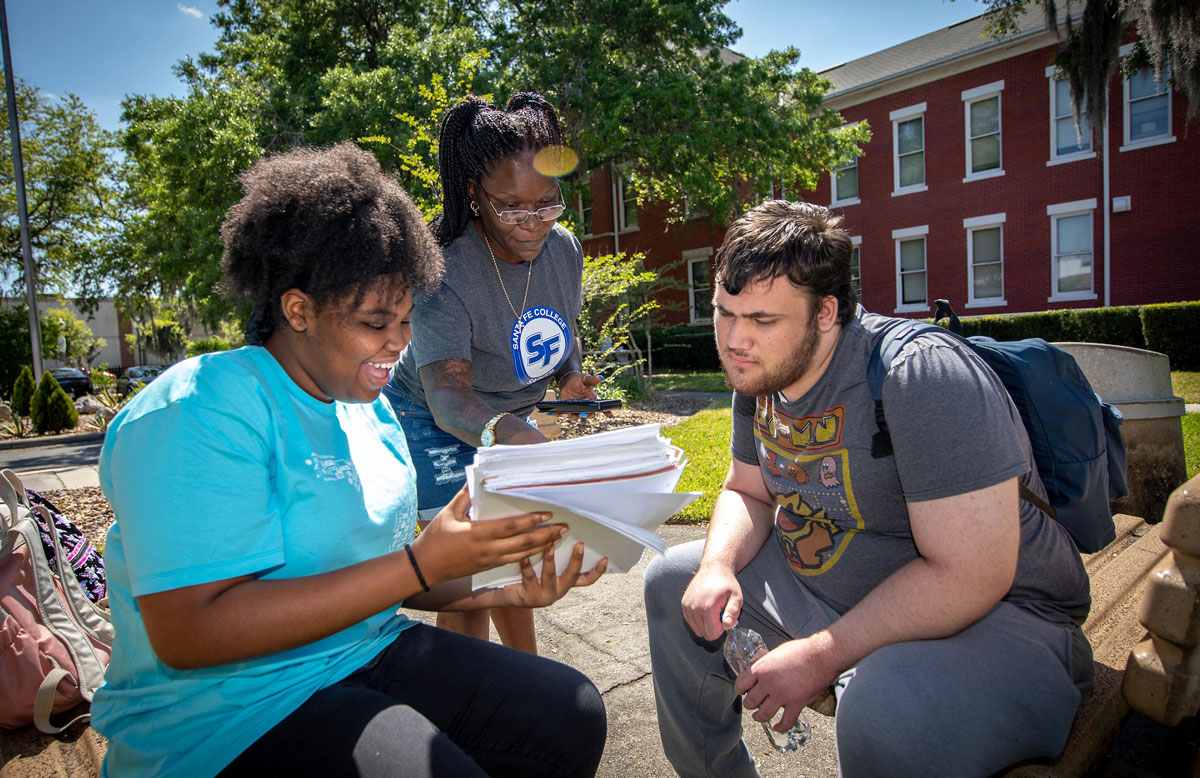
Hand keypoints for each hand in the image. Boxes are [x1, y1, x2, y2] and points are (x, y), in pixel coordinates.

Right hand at [412, 486, 567, 584]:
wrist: (425, 568)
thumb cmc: (435, 538)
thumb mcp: (448, 512)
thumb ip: (464, 496)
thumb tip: (476, 477)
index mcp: (479, 534)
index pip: (511, 526)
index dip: (531, 520)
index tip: (548, 514)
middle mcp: (489, 549)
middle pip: (524, 543)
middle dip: (546, 535)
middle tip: (564, 528)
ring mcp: (490, 561)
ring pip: (523, 555)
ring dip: (543, 546)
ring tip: (558, 538)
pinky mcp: (490, 567)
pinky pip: (515, 562)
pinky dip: (531, 556)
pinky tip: (541, 550)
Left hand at [500, 541, 607, 607]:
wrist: (506, 596)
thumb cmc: (527, 577)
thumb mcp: (545, 569)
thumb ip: (556, 557)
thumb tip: (563, 530)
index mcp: (564, 584)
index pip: (586, 580)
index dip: (597, 571)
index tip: (605, 558)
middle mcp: (558, 591)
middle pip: (572, 575)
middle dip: (576, 560)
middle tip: (580, 545)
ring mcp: (544, 596)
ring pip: (549, 575)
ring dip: (550, 559)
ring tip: (550, 545)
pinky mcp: (529, 598)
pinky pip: (529, 577)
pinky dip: (527, 565)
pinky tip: (525, 555)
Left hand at [555, 371, 610, 417]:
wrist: (567, 379)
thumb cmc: (579, 379)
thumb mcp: (585, 378)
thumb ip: (592, 379)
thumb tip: (601, 377)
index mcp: (592, 399)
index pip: (600, 406)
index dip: (606, 412)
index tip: (610, 415)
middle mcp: (585, 406)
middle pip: (589, 415)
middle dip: (587, 416)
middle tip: (583, 414)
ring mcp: (576, 408)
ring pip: (576, 416)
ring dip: (574, 416)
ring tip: (570, 413)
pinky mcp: (566, 408)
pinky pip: (564, 413)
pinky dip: (558, 414)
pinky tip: (553, 413)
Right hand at [681, 563, 742, 640]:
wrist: (713, 569)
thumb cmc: (726, 584)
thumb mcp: (737, 597)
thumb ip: (733, 612)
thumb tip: (727, 624)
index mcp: (708, 608)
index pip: (712, 634)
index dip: (721, 629)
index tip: (724, 618)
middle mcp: (695, 608)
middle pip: (704, 633)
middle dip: (713, 627)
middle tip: (719, 612)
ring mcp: (687, 606)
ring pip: (697, 629)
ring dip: (706, 623)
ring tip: (712, 610)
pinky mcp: (684, 604)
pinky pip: (691, 622)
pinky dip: (698, 620)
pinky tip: (705, 609)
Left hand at [735, 638, 838, 732]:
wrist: (821, 655)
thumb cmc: (801, 651)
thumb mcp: (776, 652)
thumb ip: (765, 663)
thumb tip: (758, 667)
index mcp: (761, 668)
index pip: (741, 684)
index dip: (740, 690)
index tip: (743, 692)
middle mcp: (768, 683)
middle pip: (750, 702)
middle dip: (750, 704)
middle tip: (753, 704)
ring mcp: (782, 695)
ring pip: (763, 715)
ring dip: (759, 718)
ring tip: (759, 717)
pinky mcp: (796, 704)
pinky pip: (785, 722)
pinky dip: (780, 727)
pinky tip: (777, 726)